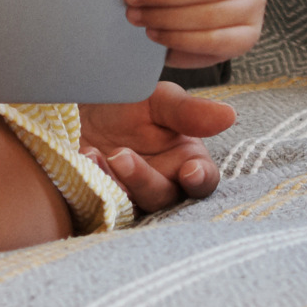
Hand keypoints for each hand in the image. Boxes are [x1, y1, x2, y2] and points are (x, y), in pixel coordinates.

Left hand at [79, 81, 234, 211]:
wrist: (78, 108)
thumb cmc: (127, 105)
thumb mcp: (157, 100)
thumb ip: (188, 111)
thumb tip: (229, 115)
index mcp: (187, 162)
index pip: (202, 180)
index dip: (199, 179)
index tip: (190, 171)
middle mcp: (162, 185)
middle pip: (163, 197)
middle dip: (143, 180)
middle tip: (119, 155)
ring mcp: (131, 198)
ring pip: (130, 206)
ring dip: (112, 182)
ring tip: (93, 154)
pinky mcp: (101, 202)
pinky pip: (99, 205)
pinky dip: (89, 187)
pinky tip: (81, 159)